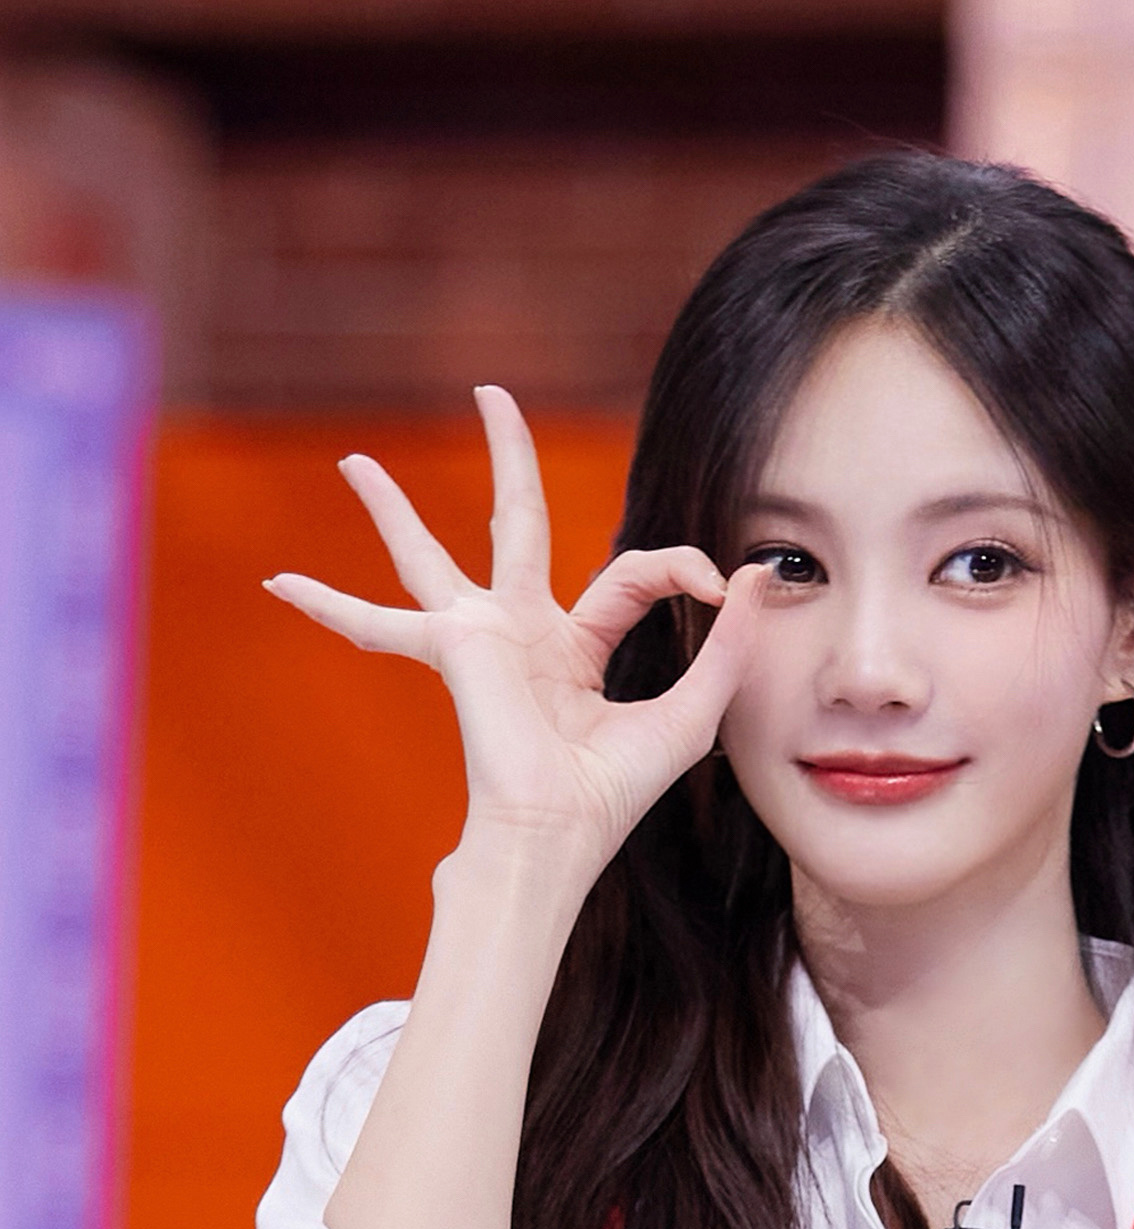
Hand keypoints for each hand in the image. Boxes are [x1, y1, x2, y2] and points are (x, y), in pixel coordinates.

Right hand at [267, 384, 757, 881]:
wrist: (560, 834)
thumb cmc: (617, 792)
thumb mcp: (694, 707)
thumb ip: (727, 642)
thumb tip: (761, 573)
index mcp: (577, 647)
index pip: (634, 573)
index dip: (683, 567)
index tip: (722, 583)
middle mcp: (523, 634)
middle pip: (519, 522)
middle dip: (508, 458)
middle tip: (491, 394)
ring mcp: (480, 638)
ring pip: (431, 555)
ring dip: (390, 509)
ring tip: (351, 460)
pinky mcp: (454, 647)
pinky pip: (379, 625)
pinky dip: (329, 607)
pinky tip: (277, 585)